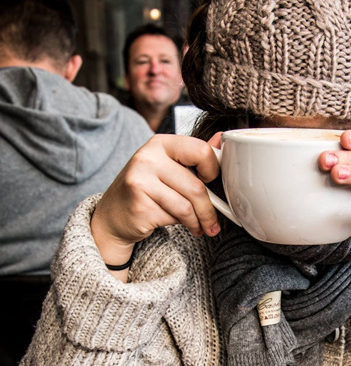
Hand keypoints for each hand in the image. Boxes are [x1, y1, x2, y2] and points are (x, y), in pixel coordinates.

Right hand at [91, 133, 221, 270]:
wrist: (113, 215)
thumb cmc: (147, 189)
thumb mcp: (169, 166)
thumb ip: (194, 155)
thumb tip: (222, 139)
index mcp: (160, 143)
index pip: (201, 150)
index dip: (213, 169)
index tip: (212, 182)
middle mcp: (148, 158)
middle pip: (196, 186)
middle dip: (209, 210)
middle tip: (213, 222)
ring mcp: (140, 181)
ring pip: (186, 207)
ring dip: (198, 222)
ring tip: (199, 227)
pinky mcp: (139, 205)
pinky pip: (174, 218)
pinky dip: (183, 226)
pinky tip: (182, 227)